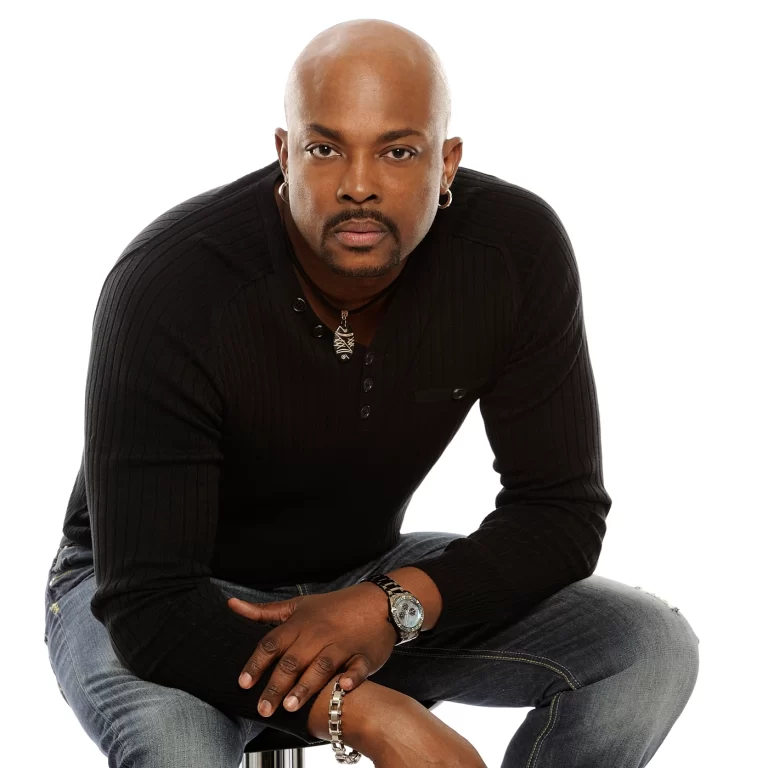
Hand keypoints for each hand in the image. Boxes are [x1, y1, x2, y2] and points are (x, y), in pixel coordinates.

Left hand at [227, 583, 397, 716]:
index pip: (273, 644)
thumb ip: (264, 611)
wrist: (378, 601)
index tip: (243, 683)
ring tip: (290, 706)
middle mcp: (319, 634)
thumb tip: (232, 605)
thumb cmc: (334, 607)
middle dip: (276, 685)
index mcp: (301, 623)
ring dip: (306, 685)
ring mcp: (343, 645)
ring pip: (321, 666)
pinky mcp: (364, 655)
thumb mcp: (298, 605)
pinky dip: (352, 677)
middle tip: (263, 708)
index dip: (257, 664)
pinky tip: (343, 687)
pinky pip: (358, 667)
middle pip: (293, 660)